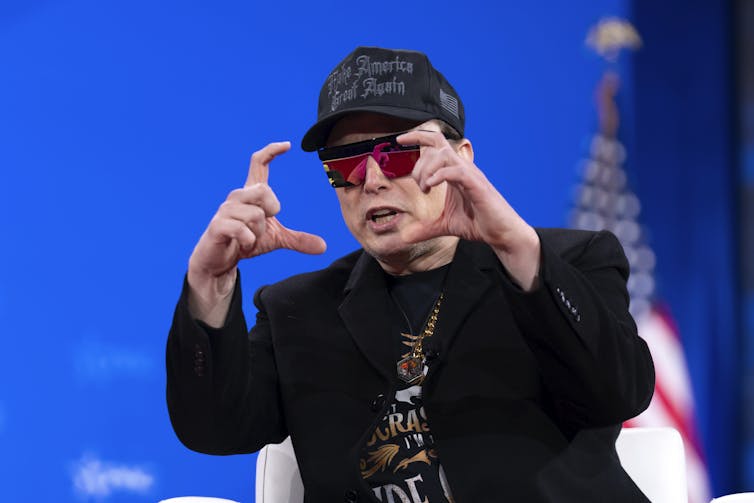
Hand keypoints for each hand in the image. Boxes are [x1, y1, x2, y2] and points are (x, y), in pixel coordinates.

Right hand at [187, 142, 325, 323]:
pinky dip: (249, 241)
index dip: (271, 151)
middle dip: (272, 210)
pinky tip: (243, 245)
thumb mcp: (275, 240)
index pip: (258, 163)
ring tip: (249, 238)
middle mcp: (237, 196)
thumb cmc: (244, 242)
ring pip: (256, 215)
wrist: (219, 261)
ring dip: (259, 232)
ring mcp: (226, 210)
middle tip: (264, 224)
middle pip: (263, 190)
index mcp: (251, 194)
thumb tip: (323, 247)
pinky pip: (242, 230)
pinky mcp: (217, 225)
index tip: (288, 145)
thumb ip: (298, 240)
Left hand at [397, 130, 539, 289]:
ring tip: (426, 188)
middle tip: (419, 183)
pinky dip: (439, 175)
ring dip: (427, 169)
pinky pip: (456, 171)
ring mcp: (471, 175)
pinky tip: (430, 187)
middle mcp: (462, 168)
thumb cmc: (479, 223)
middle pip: (437, 144)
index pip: (436, 144)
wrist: (502, 233)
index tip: (400, 140)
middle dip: (419, 159)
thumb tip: (406, 237)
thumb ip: (425, 228)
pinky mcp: (477, 186)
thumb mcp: (445, 225)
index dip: (418, 137)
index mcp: (454, 171)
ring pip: (444, 154)